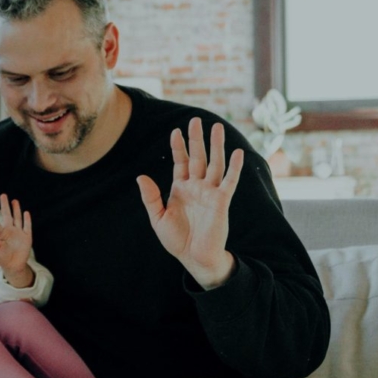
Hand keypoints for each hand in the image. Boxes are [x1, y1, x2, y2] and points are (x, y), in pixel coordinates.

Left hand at [0, 194, 33, 287]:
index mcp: (1, 234)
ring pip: (17, 219)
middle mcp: (9, 231)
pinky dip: (27, 220)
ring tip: (14, 201)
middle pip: (7, 216)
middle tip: (3, 195)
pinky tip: (26, 213)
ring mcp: (18, 233)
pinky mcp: (27, 237)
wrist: (14, 266)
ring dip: (16, 210)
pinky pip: (27, 227)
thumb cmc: (2, 259)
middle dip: (5, 206)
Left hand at [136, 117, 241, 289]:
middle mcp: (196, 187)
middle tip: (196, 119)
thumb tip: (140, 176)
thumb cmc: (176, 239)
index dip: (178, 147)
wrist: (194, 257)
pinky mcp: (222, 201)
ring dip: (216, 146)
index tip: (176, 131)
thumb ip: (151, 197)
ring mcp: (210, 192)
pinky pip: (229, 181)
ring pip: (214, 164)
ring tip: (218, 127)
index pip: (181, 162)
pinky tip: (237, 153)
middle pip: (198, 157)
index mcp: (181, 188)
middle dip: (197, 139)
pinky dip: (234, 167)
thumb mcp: (158, 217)